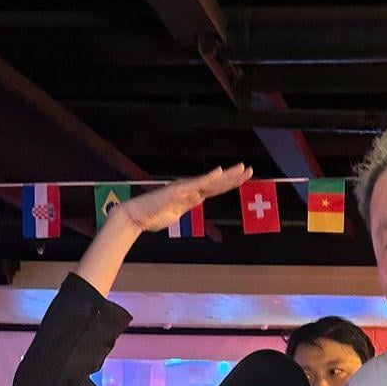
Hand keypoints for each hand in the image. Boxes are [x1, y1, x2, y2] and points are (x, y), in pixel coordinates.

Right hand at [123, 165, 252, 233]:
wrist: (136, 217)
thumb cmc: (154, 216)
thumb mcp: (178, 213)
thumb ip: (189, 206)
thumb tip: (199, 199)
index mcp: (191, 196)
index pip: (216, 189)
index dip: (231, 183)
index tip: (244, 177)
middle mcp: (190, 189)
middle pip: (217, 183)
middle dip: (234, 177)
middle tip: (249, 169)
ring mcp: (184, 189)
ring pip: (210, 181)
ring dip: (226, 175)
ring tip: (241, 168)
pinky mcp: (176, 191)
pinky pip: (195, 184)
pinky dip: (207, 179)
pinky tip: (218, 173)